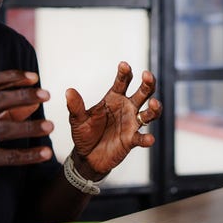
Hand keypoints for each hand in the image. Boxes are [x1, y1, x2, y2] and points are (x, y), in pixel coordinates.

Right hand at [0, 70, 53, 210]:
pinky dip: (27, 155)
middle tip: (47, 94)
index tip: (34, 77)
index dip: (12, 77)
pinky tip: (45, 153)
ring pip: (3, 128)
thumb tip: (33, 101)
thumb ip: (4, 112)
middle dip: (23, 95)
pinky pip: (6, 156)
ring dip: (29, 126)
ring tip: (50, 126)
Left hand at [65, 61, 161, 175]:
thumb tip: (68, 91)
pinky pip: (142, 138)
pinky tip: (149, 139)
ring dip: (154, 108)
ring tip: (153, 103)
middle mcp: (126, 108)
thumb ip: (75, 106)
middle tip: (147, 76)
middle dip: (148, 84)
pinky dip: (146, 139)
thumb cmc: (84, 133)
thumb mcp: (77, 119)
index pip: (122, 82)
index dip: (125, 73)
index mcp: (114, 98)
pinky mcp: (132, 140)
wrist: (87, 156)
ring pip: (149, 113)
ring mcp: (131, 124)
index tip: (124, 65)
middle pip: (143, 93)